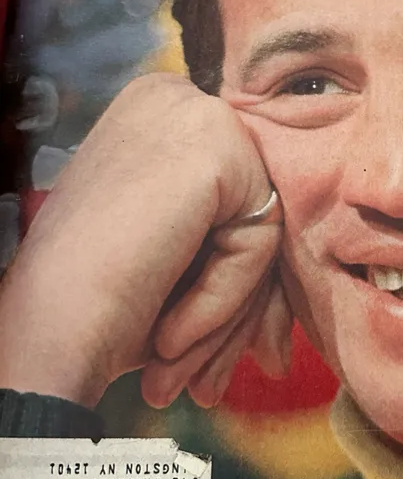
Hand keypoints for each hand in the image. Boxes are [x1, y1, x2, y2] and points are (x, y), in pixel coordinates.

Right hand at [0, 72, 291, 408]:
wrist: (42, 336)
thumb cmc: (93, 303)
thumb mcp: (174, 260)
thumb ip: (231, 248)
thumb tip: (285, 317)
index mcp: (155, 111)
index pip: (231, 198)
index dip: (229, 283)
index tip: (210, 353)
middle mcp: (174, 96)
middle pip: (251, 210)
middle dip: (238, 306)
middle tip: (209, 382)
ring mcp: (197, 114)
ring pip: (262, 229)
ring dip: (228, 316)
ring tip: (183, 374)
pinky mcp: (219, 148)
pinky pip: (260, 241)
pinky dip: (224, 299)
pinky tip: (170, 335)